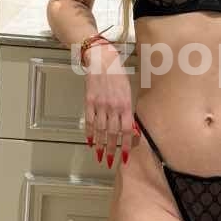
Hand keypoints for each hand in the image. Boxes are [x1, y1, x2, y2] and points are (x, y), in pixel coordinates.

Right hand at [83, 43, 137, 168]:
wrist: (102, 59)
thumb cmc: (118, 73)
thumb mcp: (128, 90)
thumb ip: (128, 109)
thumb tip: (131, 128)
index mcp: (125, 103)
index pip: (127, 130)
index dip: (126, 144)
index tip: (125, 156)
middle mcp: (113, 106)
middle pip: (112, 133)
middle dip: (112, 149)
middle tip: (110, 162)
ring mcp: (100, 104)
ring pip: (99, 130)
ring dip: (100, 145)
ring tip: (100, 156)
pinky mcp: (89, 101)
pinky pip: (88, 121)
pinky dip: (88, 132)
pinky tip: (89, 142)